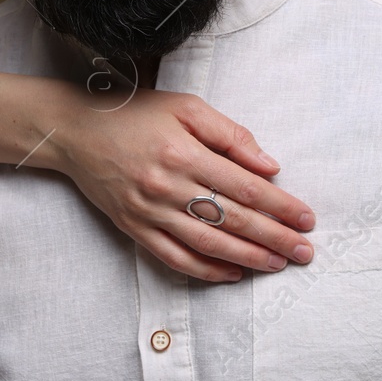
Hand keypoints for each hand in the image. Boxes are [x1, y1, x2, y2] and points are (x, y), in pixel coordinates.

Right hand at [48, 86, 315, 281]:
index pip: (245, 187)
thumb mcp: (187, 107)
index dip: (280, 205)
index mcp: (185, 152)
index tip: (306, 218)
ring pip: (207, 244)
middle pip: (232, 219)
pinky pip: (174, 258)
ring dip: (247, 258)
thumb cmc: (136, 112)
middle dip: (274, 238)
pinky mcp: (134, 228)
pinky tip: (232, 273)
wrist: (75, 130)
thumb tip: (270, 166)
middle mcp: (168, 186)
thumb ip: (231, 135)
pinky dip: (205, 270)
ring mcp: (149, 212)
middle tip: (304, 251)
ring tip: (277, 264)